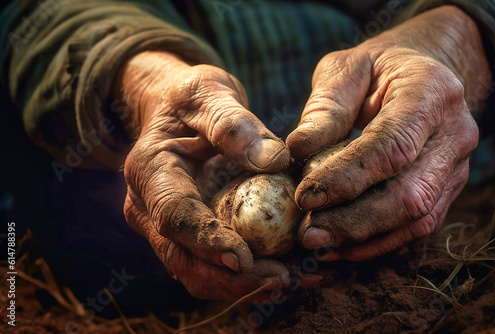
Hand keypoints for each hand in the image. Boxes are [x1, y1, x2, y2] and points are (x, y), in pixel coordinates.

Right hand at [116, 51, 290, 299]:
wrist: (177, 111)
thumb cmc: (191, 98)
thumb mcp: (208, 93)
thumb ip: (233, 123)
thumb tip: (274, 160)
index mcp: (149, 171)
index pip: (174, 214)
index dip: (206, 240)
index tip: (244, 257)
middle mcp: (149, 207)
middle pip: (182, 257)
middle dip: (229, 277)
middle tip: (280, 279)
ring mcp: (166, 226)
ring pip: (196, 272)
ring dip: (240, 285)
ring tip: (291, 281)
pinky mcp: (188, 234)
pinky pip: (211, 265)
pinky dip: (244, 276)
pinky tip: (283, 272)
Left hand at [286, 6, 491, 259]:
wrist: (422, 72)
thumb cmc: (378, 67)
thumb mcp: (346, 69)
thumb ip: (325, 108)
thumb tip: (296, 150)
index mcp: (430, 93)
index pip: (391, 147)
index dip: (346, 178)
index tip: (303, 197)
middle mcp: (453, 134)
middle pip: (409, 194)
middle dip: (354, 222)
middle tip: (306, 235)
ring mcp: (456, 166)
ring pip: (417, 219)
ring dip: (364, 240)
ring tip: (318, 247)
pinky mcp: (446, 188)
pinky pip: (417, 227)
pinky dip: (377, 243)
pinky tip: (340, 247)